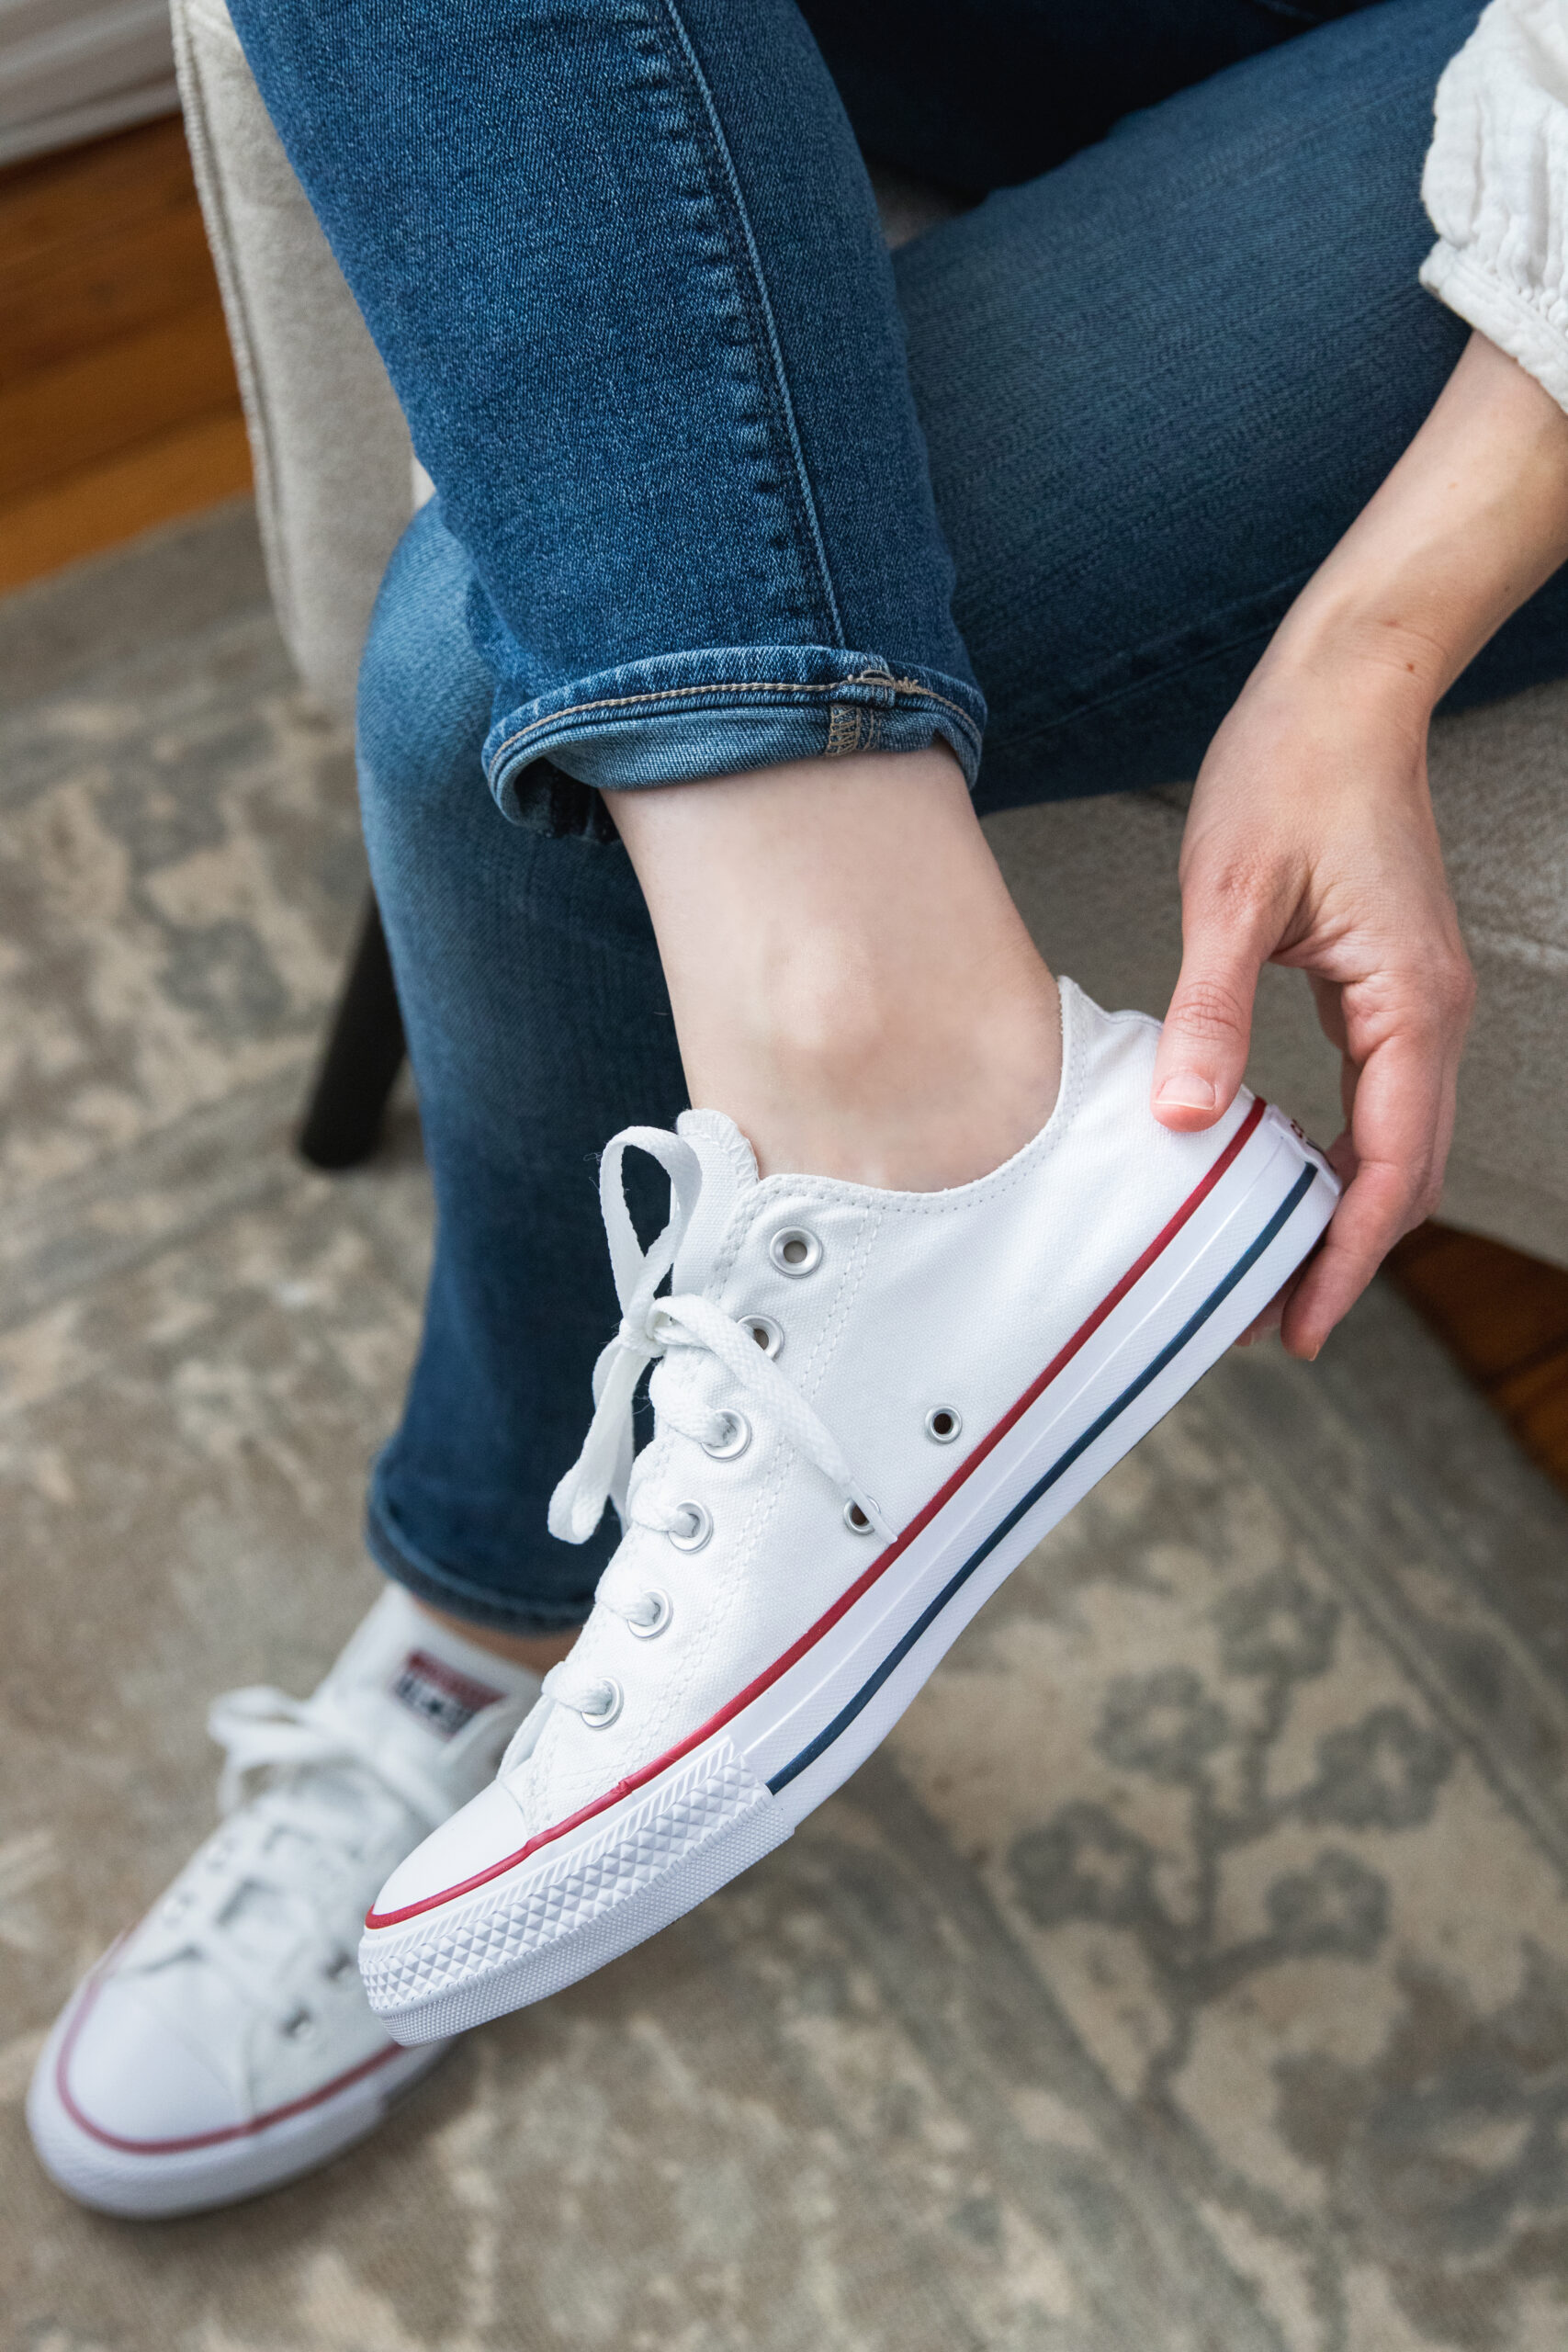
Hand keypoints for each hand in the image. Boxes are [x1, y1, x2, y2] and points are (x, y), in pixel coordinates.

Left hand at [1151, 652, 1471, 1358]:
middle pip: (1405, 1177)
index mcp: (1407, 1006)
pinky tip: (1280, 1177)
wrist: (1344, 693)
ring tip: (1270, 1269)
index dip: (1341, 1259)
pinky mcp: (1392, 987)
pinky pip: (1379, 1100)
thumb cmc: (1289, 774)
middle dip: (1343, 1256)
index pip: (1388, 1173)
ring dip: (1343, 1211)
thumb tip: (1183, 1120)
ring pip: (1397, 1144)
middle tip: (1272, 1324)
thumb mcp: (1229, 897)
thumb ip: (1208, 1014)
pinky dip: (1340, 1155)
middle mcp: (1432, 1015)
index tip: (1299, 1326)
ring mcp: (1420, 1003)